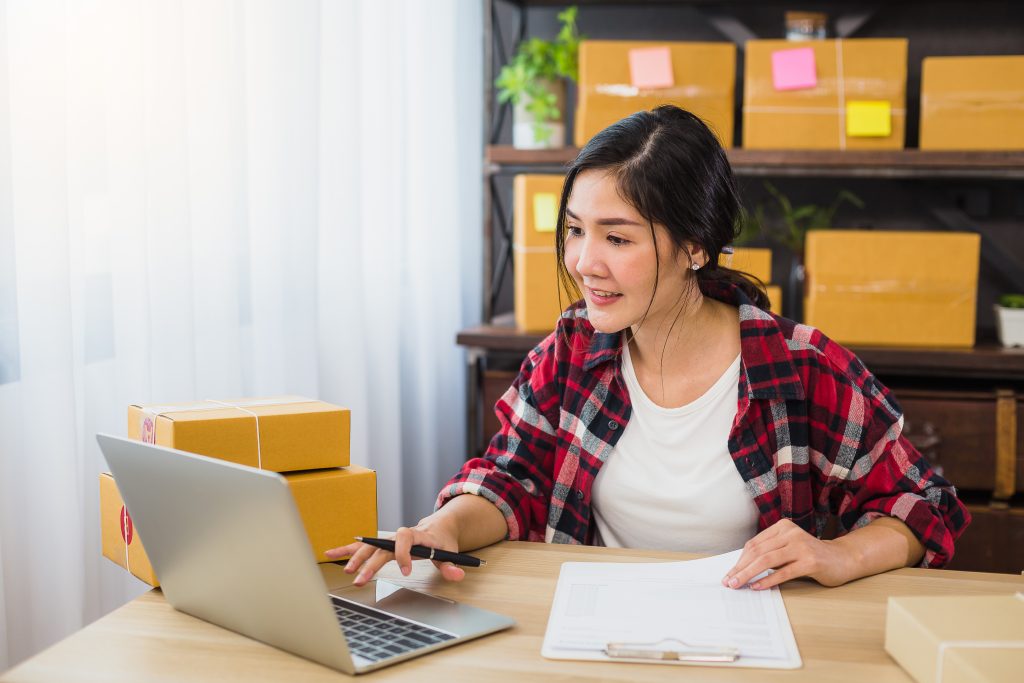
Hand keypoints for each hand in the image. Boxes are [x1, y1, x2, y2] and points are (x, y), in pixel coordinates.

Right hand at [324, 516, 464, 586]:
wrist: (438, 527)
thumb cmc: (443, 540)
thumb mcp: (450, 552)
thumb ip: (451, 565)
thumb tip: (458, 575)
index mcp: (416, 535)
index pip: (405, 538)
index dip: (404, 554)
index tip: (406, 572)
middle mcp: (399, 536)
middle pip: (382, 545)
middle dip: (370, 562)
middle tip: (361, 580)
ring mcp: (389, 539)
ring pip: (369, 545)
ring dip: (355, 557)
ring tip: (345, 570)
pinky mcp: (383, 544)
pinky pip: (363, 546)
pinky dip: (347, 550)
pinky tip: (331, 554)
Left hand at [722, 519, 854, 589]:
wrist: (842, 559)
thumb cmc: (810, 556)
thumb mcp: (787, 548)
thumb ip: (769, 552)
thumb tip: (742, 568)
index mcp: (782, 527)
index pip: (754, 544)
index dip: (739, 560)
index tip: (729, 573)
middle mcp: (791, 533)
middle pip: (758, 552)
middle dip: (740, 568)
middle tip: (728, 582)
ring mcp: (801, 546)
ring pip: (767, 561)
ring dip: (748, 574)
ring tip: (737, 585)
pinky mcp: (810, 561)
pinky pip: (783, 572)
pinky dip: (767, 580)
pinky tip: (756, 587)